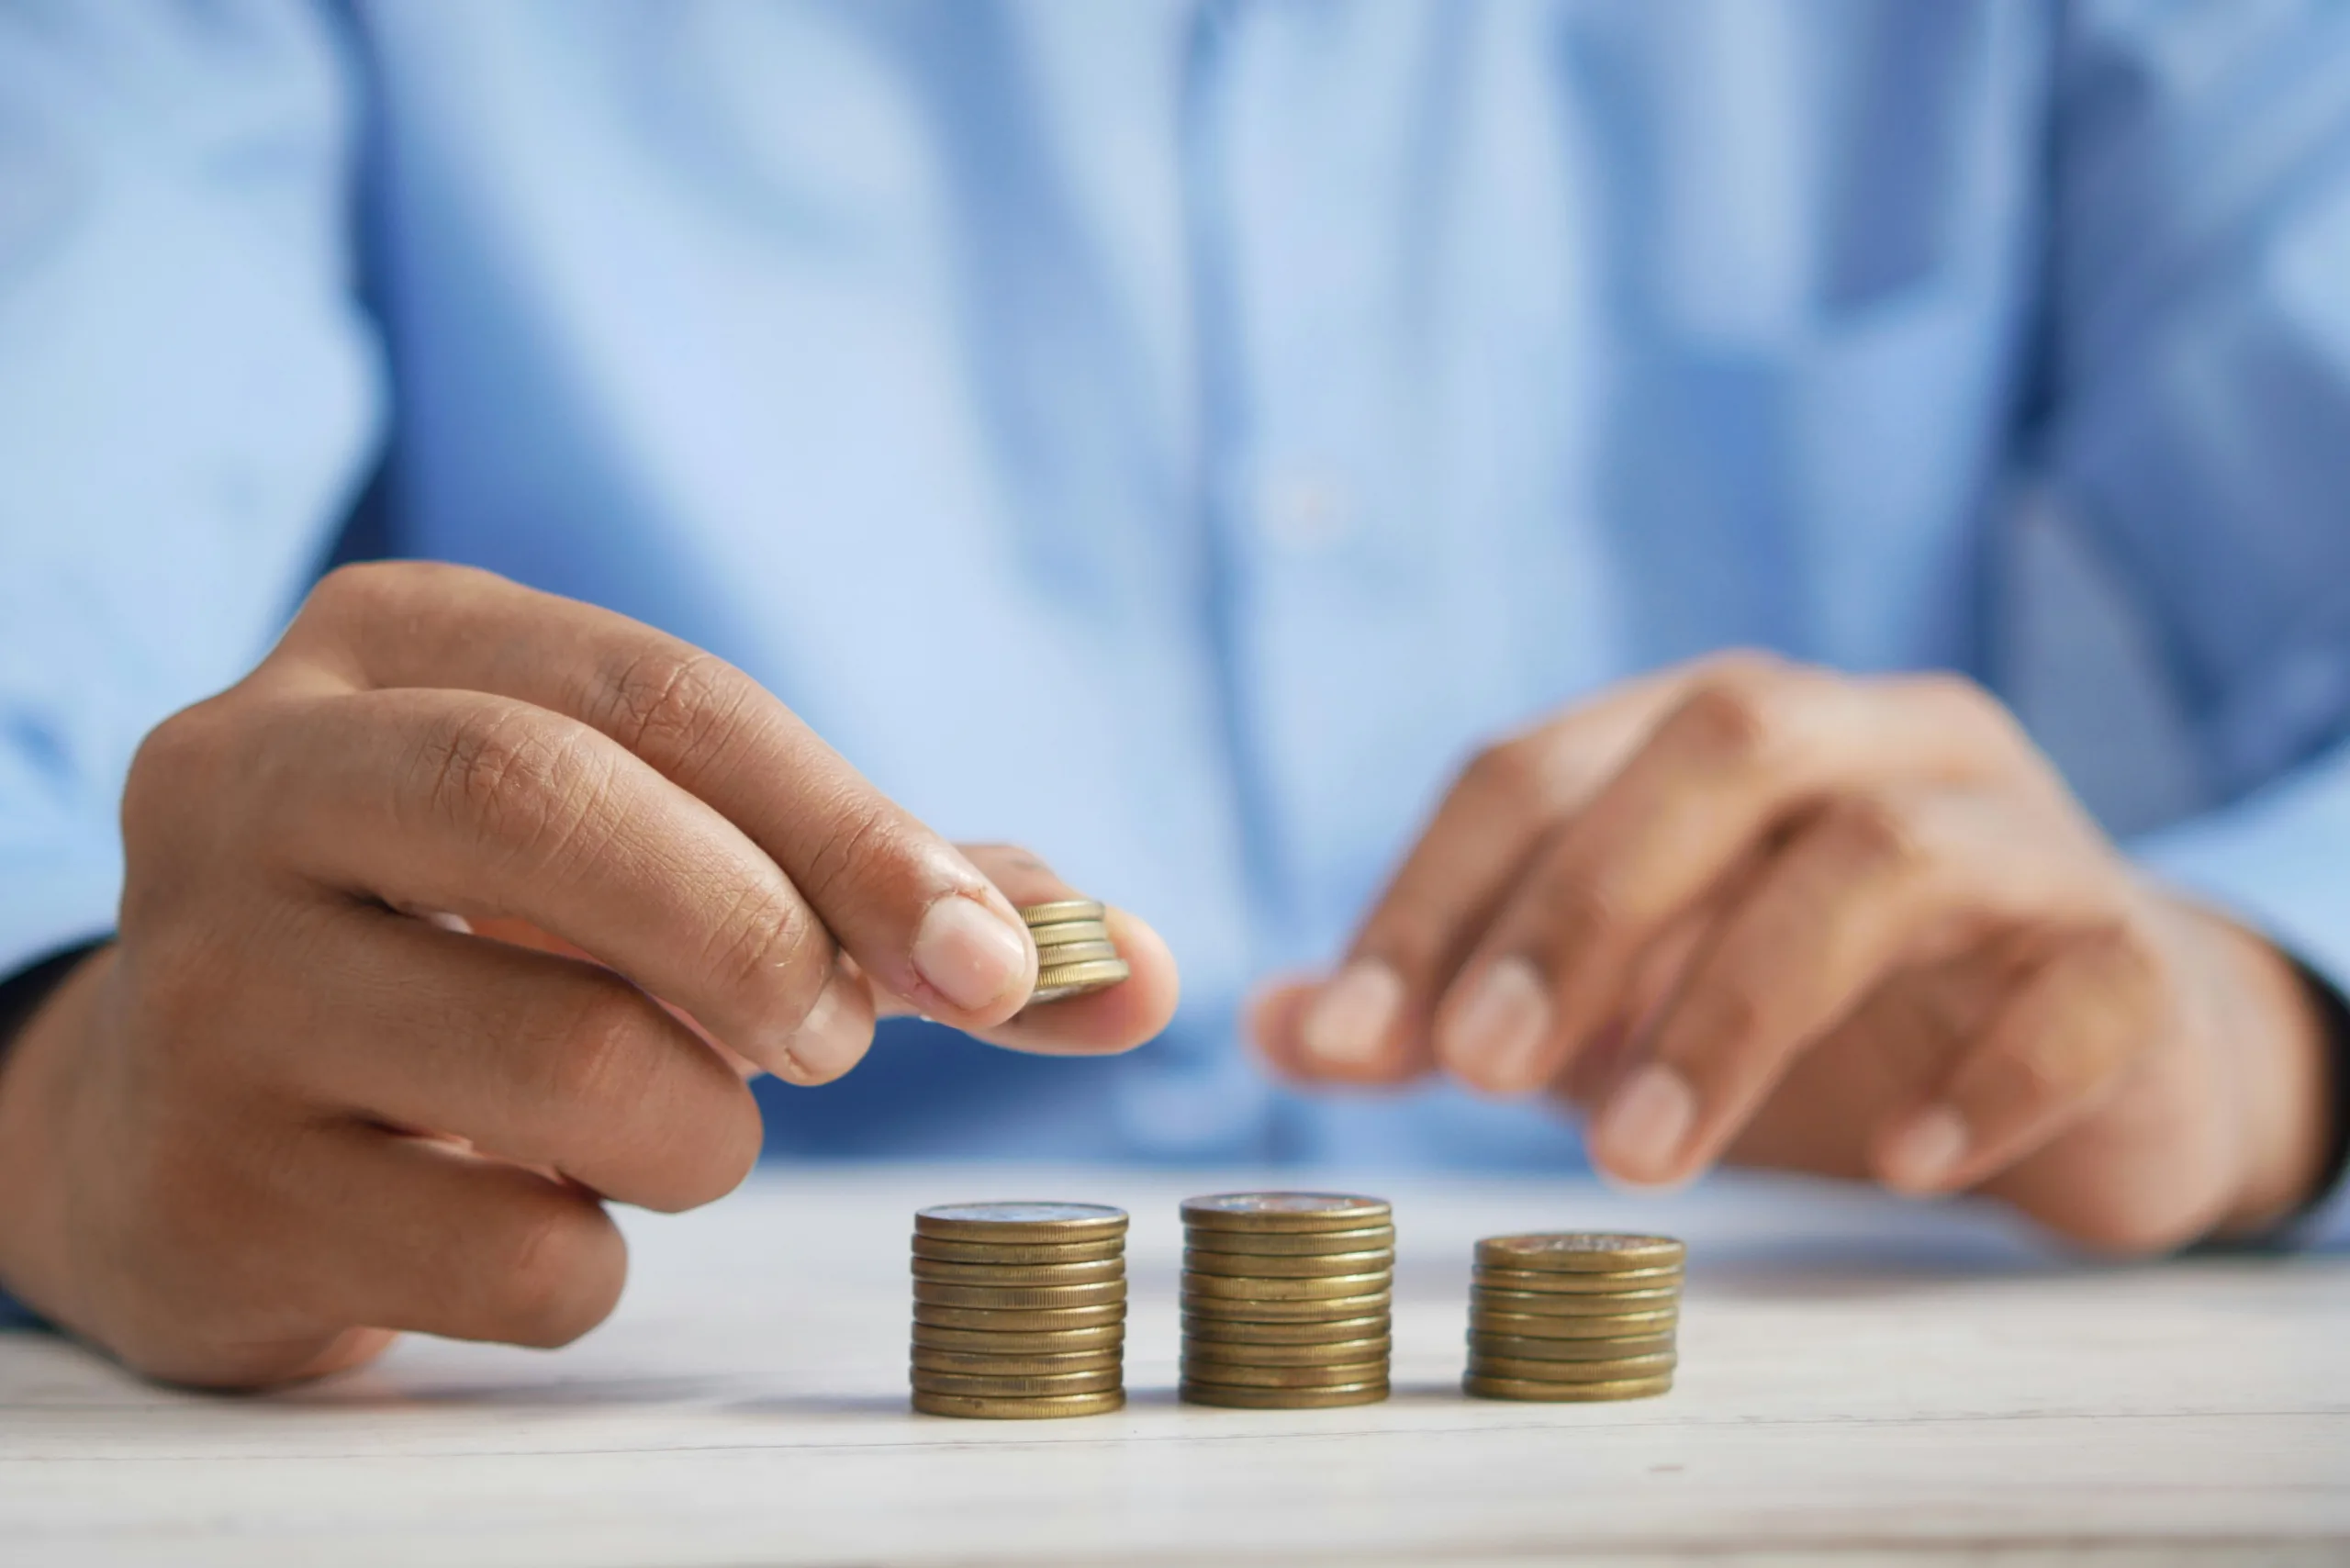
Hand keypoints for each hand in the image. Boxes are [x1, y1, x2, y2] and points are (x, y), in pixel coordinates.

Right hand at [0, 563, 1176, 1386]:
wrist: (189, 1118)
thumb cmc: (486, 952)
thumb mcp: (653, 858)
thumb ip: (890, 895)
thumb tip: (1141, 970)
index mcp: (393, 645)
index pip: (662, 693)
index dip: (857, 828)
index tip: (999, 960)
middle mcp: (254, 779)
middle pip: (552, 807)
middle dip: (763, 937)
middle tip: (833, 1042)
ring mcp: (201, 985)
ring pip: (560, 1060)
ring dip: (700, 1130)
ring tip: (668, 1124)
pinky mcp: (204, 1188)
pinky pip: (507, 1254)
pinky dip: (596, 1259)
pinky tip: (537, 1212)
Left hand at [1253, 654, 2331, 1252]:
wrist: (2096, 1055)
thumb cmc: (1818, 1012)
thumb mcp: (1615, 1003)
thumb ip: (1455, 1004)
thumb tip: (1271, 1027)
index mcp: (1717, 731)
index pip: (1539, 763)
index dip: (1431, 893)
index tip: (1348, 1039)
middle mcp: (1870, 739)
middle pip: (1721, 744)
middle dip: (1582, 906)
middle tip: (1480, 1072)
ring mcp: (2017, 834)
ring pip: (1885, 854)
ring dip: (1737, 1006)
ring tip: (1640, 1160)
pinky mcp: (2132, 953)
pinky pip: (2078, 984)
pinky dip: (1983, 1074)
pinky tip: (1899, 1164)